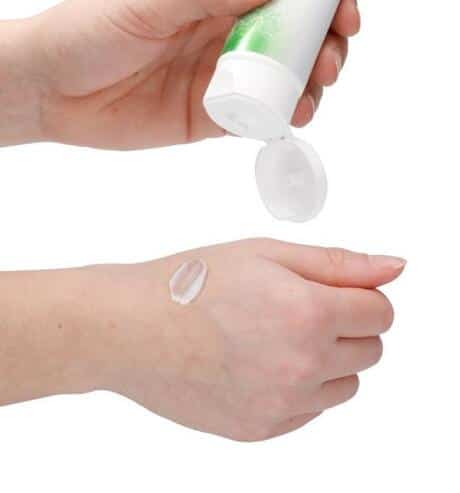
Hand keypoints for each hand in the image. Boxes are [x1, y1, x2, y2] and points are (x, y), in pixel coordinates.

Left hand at [5, 0, 359, 147]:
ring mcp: (224, 75)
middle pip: (298, 34)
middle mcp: (228, 30)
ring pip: (287, 78)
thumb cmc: (90, 30)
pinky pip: (260, 116)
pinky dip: (282, 119)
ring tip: (309, 98)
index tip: (344, 14)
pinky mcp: (214, 116)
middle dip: (324, 46)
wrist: (52, 90)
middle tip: (327, 64)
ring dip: (310, 86)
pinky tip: (288, 120)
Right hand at [95, 239, 403, 440]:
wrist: (132, 328)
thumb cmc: (190, 283)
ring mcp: (282, 404)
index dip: (362, 295)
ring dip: (329, 359)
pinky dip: (300, 387)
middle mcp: (303, 365)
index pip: (381, 312)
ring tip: (278, 335)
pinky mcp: (261, 429)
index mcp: (309, 314)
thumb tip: (393, 267)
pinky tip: (261, 362)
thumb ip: (338, 263)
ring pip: (346, 385)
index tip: (337, 290)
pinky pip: (310, 411)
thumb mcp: (267, 253)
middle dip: (349, 325)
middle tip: (302, 307)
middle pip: (371, 349)